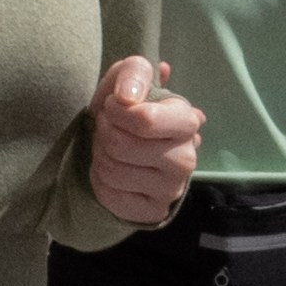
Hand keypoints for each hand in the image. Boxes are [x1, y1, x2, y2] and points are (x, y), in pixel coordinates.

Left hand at [89, 55, 203, 223]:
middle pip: (122, 146)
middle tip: (107, 129)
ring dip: (100, 155)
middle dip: (104, 133)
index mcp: (186, 121)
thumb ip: (134, 73)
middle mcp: (186, 158)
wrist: (122, 152)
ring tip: (107, 148)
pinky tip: (109, 172)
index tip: (113, 106)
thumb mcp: (130, 80)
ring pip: (113, 170)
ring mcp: (171, 189)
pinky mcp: (153, 212)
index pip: (145, 120)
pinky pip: (109, 194)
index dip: (117, 111)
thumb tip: (128, 96)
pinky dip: (99, 180)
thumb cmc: (126, 112)